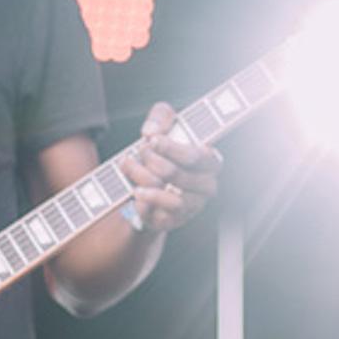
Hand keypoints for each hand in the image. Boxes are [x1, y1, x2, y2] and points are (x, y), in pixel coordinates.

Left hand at [118, 102, 224, 232]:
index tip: (153, 140)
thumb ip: (161, 117)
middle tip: (139, 150)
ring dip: (142, 177)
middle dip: (152, 160)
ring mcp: (192, 206)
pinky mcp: (174, 221)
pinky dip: (142, 199)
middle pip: (178, 174)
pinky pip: (156, 211)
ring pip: (166, 193)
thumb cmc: (163, 153)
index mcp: (211, 162)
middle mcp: (207, 186)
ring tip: (128, 165)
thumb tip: (151, 130)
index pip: (198, 156)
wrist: (150, 186)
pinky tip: (135, 190)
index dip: (173, 148)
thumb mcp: (164, 126)